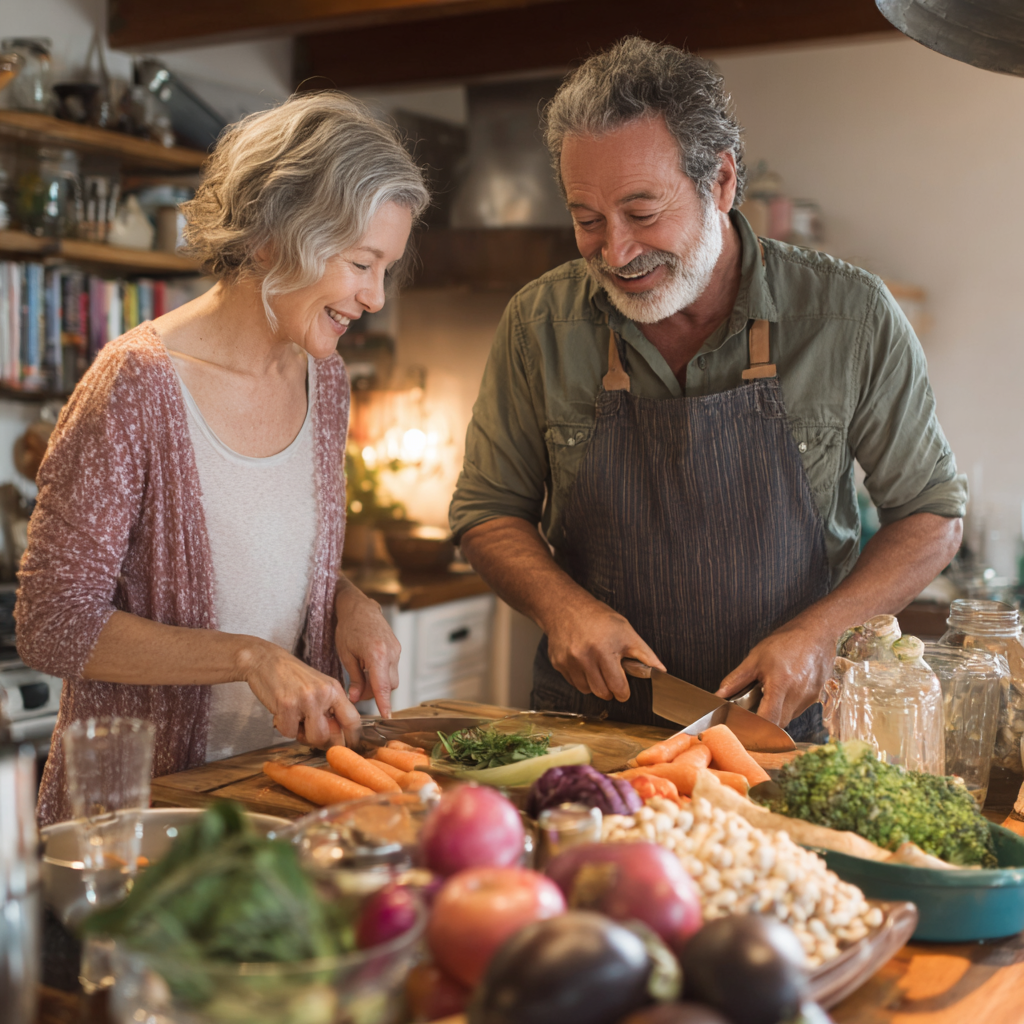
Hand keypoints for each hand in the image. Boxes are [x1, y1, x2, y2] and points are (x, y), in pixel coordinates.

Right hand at [241, 641, 360, 748]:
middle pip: (331, 736)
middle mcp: (324, 694)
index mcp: (334, 689)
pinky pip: (289, 733)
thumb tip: (336, 736)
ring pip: (312, 737)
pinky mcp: (287, 704)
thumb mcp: (318, 686)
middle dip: (319, 740)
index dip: (353, 738)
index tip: (349, 747)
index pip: (353, 719)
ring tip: (294, 719)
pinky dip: (283, 727)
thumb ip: (328, 708)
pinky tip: (281, 712)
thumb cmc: (292, 676)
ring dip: (300, 734)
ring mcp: (306, 699)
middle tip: (307, 730)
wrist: (266, 660)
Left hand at [335, 581, 400, 717]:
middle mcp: (390, 652)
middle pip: (389, 685)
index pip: (383, 686)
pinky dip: (382, 673)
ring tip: (362, 676)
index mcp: (376, 654)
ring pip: (392, 678)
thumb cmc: (349, 628)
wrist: (360, 607)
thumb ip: (354, 679)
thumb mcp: (346, 655)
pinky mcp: (397, 648)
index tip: (387, 717)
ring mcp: (396, 650)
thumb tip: (356, 699)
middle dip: (375, 693)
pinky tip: (369, 667)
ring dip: (379, 683)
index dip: (385, 704)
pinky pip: (392, 668)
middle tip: (357, 690)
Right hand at [545, 593, 663, 701]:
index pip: (617, 687)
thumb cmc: (598, 618)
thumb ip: (644, 654)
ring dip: (595, 685)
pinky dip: (581, 678)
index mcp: (604, 650)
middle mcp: (584, 658)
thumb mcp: (626, 631)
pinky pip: (573, 682)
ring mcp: (568, 662)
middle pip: (601, 692)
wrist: (566, 607)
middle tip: (612, 678)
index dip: (623, 692)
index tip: (624, 691)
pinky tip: (584, 663)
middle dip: (610, 690)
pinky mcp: (558, 663)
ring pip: (586, 690)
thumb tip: (661, 670)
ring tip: (598, 668)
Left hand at [715, 620, 834, 725]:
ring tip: (768, 697)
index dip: (755, 728)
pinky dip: (786, 708)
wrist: (816, 633)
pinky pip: (797, 711)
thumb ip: (736, 680)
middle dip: (763, 723)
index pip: (768, 719)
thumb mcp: (755, 658)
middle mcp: (798, 695)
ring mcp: (809, 698)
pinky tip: (781, 693)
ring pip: (788, 719)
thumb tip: (719, 694)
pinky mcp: (816, 698)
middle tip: (751, 712)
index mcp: (781, 685)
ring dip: (775, 715)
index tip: (742, 727)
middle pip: (778, 724)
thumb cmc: (786, 642)